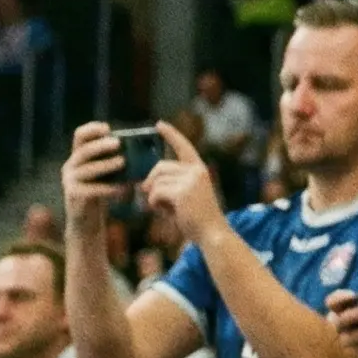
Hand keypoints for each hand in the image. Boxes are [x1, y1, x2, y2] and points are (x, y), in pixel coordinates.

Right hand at [61, 122, 128, 222]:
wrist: (88, 222)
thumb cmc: (103, 193)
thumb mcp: (109, 174)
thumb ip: (117, 160)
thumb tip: (144, 149)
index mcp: (79, 156)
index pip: (79, 136)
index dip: (91, 129)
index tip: (107, 128)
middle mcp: (71, 166)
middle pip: (83, 151)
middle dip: (100, 146)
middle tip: (118, 143)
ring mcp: (70, 181)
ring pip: (87, 169)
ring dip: (106, 164)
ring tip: (123, 162)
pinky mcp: (73, 196)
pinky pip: (91, 189)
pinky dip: (108, 188)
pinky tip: (124, 188)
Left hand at [141, 122, 228, 244]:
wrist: (212, 233)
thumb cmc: (197, 218)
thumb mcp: (184, 196)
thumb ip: (171, 184)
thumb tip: (145, 182)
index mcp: (199, 169)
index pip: (183, 146)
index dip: (171, 134)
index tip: (159, 124)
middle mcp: (197, 170)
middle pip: (160, 167)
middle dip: (151, 181)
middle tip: (150, 196)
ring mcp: (191, 180)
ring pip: (157, 181)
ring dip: (153, 196)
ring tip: (162, 208)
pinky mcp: (183, 192)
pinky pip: (156, 192)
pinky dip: (154, 204)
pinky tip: (163, 212)